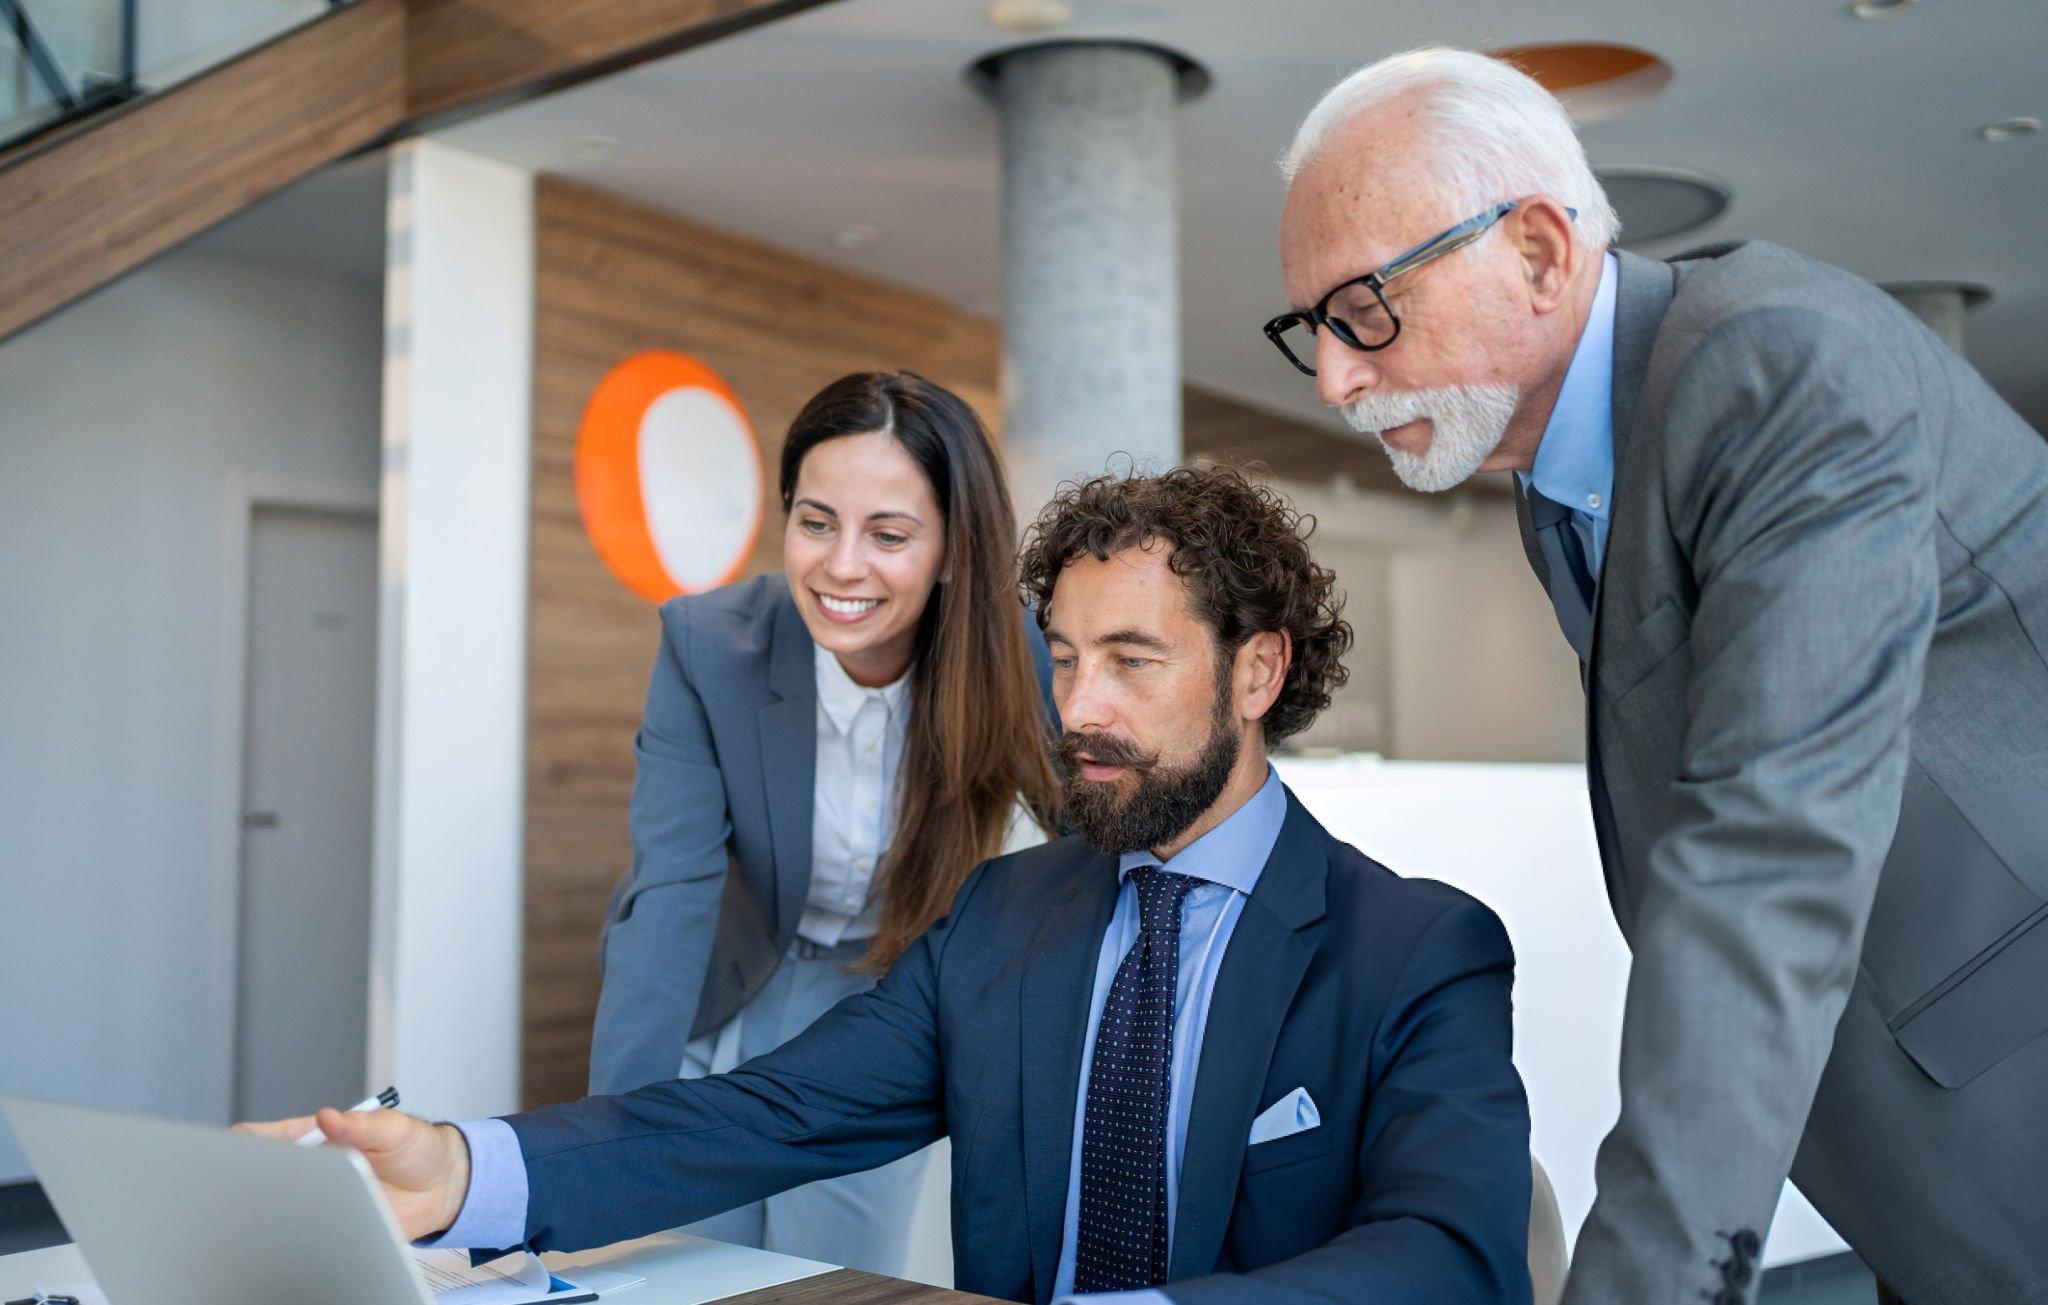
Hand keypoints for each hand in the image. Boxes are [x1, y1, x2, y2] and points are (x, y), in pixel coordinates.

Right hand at [234, 1108, 470, 1240]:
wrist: (444, 1187)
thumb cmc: (416, 1148)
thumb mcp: (394, 1128)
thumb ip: (362, 1126)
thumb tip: (328, 1117)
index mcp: (320, 1138)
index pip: (270, 1138)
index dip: (244, 1143)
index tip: (228, 1148)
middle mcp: (314, 1170)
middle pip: (268, 1176)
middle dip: (250, 1181)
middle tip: (244, 1185)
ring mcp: (321, 1198)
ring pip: (282, 1208)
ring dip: (273, 1210)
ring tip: (271, 1210)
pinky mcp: (335, 1225)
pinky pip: (309, 1234)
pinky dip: (300, 1235)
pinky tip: (303, 1234)